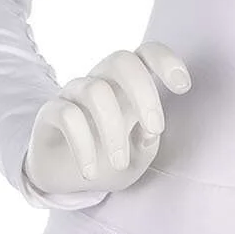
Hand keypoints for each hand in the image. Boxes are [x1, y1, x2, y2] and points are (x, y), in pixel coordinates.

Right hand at [26, 41, 190, 197]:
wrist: (67, 180)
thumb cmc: (110, 162)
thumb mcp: (138, 157)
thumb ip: (147, 140)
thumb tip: (149, 130)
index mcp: (128, 85)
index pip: (146, 53)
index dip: (165, 60)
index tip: (183, 87)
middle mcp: (102, 81)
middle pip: (122, 60)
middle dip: (144, 93)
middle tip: (156, 129)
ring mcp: (74, 93)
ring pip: (96, 91)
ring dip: (113, 131)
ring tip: (120, 164)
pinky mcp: (51, 111)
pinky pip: (68, 116)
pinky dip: (83, 146)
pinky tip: (90, 172)